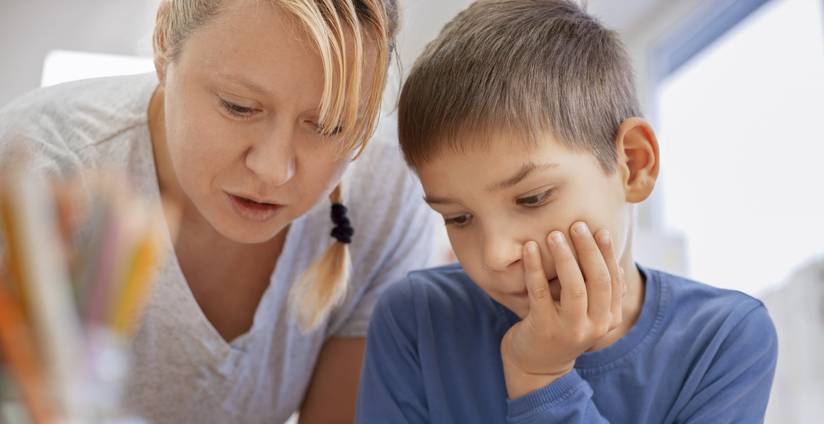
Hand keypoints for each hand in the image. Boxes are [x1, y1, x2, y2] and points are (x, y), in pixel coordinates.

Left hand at [500, 221, 623, 398]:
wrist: (536, 367)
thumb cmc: (561, 328)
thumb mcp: (586, 312)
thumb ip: (597, 290)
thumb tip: (606, 251)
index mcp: (609, 319)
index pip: (614, 279)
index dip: (607, 253)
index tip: (598, 229)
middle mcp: (595, 326)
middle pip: (598, 280)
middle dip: (588, 249)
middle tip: (576, 225)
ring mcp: (570, 329)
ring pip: (573, 287)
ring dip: (564, 257)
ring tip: (554, 234)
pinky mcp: (544, 329)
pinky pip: (540, 292)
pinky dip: (535, 267)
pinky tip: (530, 248)